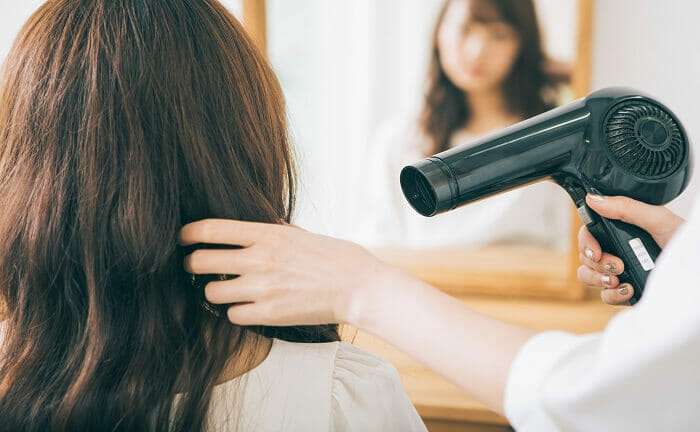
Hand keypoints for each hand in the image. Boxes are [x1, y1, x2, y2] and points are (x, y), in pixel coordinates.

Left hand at [178, 219, 398, 325]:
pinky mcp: (268, 314)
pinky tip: (246, 307)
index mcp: (266, 234)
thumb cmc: (332, 256)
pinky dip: (235, 312)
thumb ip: (270, 231)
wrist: (356, 285)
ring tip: (222, 290)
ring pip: (211, 293)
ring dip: (212, 292)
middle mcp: (258, 259)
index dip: (186, 234)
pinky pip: (232, 315)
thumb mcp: (298, 233)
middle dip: (190, 265)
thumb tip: (249, 226)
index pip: (210, 230)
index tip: (181, 238)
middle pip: (200, 261)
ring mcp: (261, 289)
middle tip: (192, 267)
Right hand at [578, 194, 684, 304]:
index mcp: (621, 231)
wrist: (697, 271)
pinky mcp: (626, 292)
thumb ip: (626, 208)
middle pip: (585, 256)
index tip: (595, 251)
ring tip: (618, 278)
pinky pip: (606, 296)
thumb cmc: (683, 242)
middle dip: (596, 263)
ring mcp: (620, 272)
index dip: (586, 242)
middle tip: (617, 265)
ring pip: (588, 276)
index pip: (589, 233)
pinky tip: (630, 289)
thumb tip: (594, 199)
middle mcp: (617, 250)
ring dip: (598, 278)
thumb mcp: (658, 220)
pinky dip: (614, 294)